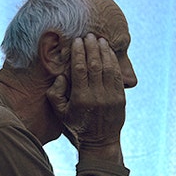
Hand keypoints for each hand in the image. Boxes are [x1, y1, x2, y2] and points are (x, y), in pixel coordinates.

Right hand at [45, 33, 125, 160]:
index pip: (80, 69)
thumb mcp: (60, 113)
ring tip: (99, 39)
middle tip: (88, 35)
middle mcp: (97, 96)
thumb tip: (61, 76)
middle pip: (94, 65)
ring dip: (103, 51)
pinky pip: (117, 75)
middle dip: (91, 47)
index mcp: (80, 98)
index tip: (76, 41)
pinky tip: (108, 51)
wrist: (100, 141)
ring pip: (108, 67)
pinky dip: (113, 61)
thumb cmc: (76, 125)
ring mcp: (111, 97)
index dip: (78, 52)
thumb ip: (55, 94)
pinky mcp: (121, 97)